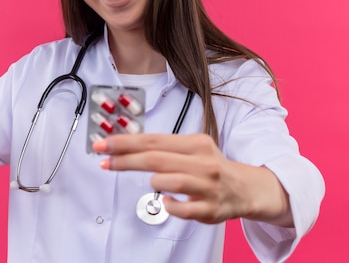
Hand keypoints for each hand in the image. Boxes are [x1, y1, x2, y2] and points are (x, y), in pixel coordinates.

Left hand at [93, 133, 291, 225]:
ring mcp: (208, 186)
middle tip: (104, 161)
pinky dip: (171, 205)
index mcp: (195, 143)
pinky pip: (183, 209)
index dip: (125, 143)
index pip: (153, 140)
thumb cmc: (210, 167)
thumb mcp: (191, 149)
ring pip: (170, 181)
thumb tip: (126, 145)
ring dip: (155, 182)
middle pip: (156, 158)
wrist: (245, 188)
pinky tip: (167, 201)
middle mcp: (203, 162)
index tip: (103, 145)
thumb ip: (163, 148)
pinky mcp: (210, 209)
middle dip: (125, 159)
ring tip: (155, 182)